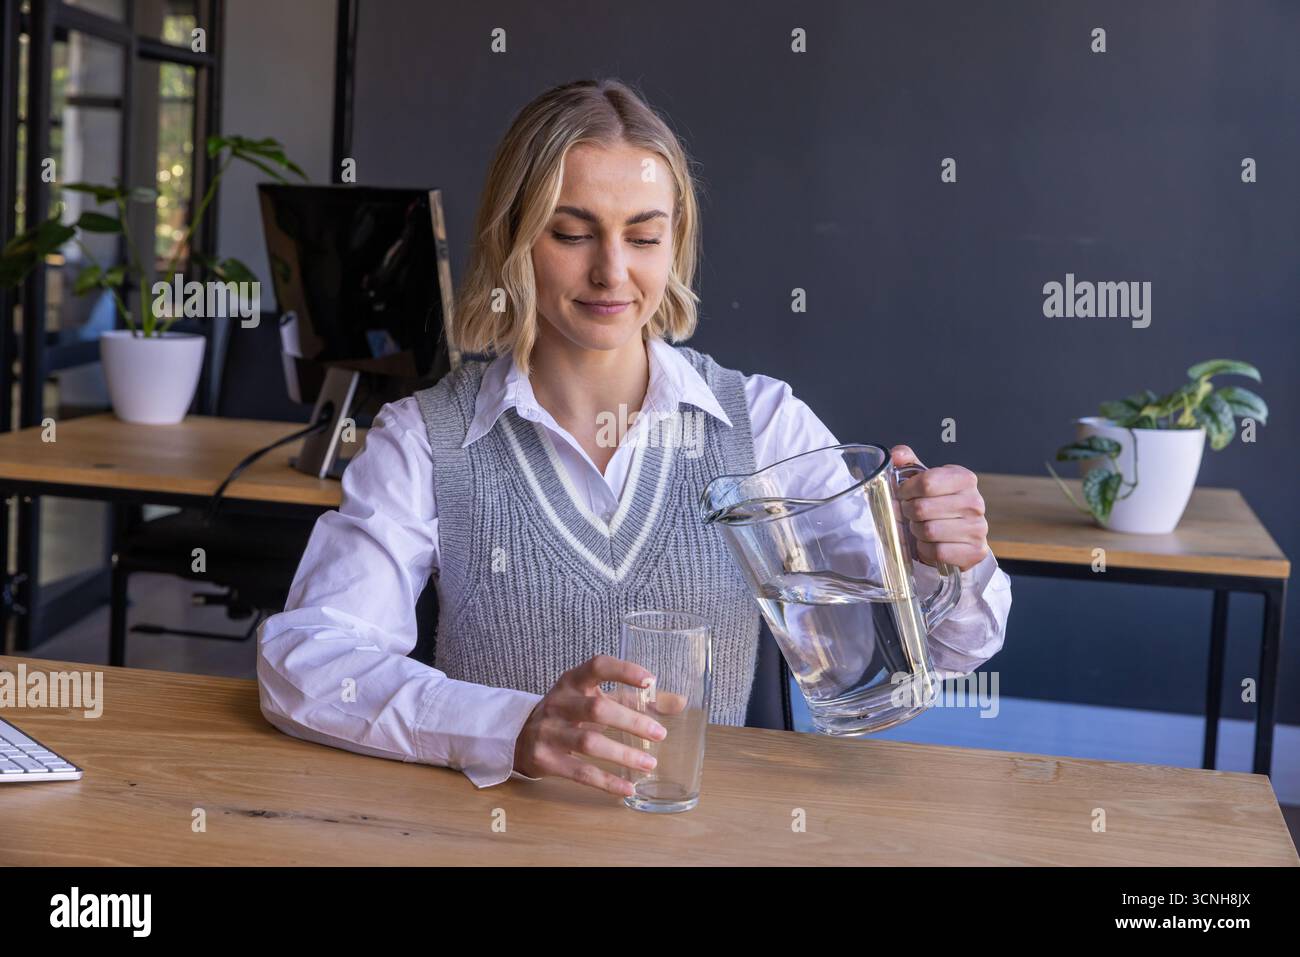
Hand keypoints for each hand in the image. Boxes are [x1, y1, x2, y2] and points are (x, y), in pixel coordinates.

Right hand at [512, 654, 668, 796]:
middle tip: (660, 734)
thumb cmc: (568, 712)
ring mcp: (549, 731)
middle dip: (632, 721)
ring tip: (650, 765)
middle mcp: (559, 702)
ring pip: (589, 742)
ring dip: (623, 754)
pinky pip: (580, 772)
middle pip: (597, 709)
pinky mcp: (545, 759)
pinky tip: (628, 788)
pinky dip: (607, 781)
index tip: (650, 681)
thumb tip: (679, 702)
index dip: (624, 671)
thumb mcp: (592, 698)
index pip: (598, 666)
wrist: (519, 736)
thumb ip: (633, 699)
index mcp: (573, 681)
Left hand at [890, 445, 989, 571]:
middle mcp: (975, 502)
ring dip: (916, 532)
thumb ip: (907, 462)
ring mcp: (978, 527)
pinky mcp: (976, 551)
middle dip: (908, 513)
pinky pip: (937, 552)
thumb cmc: (936, 503)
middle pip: (923, 508)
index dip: (906, 491)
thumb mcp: (923, 479)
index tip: (903, 495)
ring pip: (929, 531)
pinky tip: (928, 544)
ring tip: (919, 528)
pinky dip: (926, 550)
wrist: (958, 535)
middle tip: (909, 514)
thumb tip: (896, 455)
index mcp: (964, 478)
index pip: (926, 482)